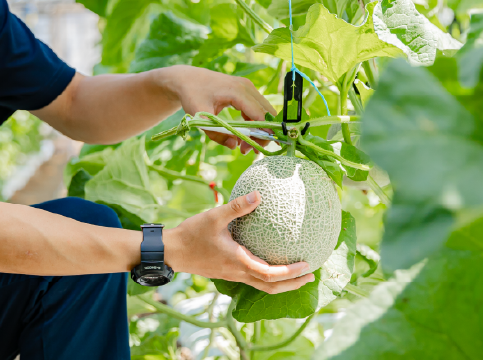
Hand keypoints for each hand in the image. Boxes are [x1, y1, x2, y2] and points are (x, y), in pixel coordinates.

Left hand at [157, 65, 277, 151]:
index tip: (259, 149)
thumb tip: (235, 145)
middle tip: (249, 151)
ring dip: (258, 130)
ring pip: (264, 112)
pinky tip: (244, 135)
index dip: (264, 132)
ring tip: (245, 147)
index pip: (260, 114)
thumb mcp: (200, 118)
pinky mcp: (245, 91)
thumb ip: (216, 134)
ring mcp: (247, 87)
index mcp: (237, 91)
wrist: (187, 79)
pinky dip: (254, 123)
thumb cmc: (192, 96)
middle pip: (266, 113)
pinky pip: (256, 109)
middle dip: (262, 134)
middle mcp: (246, 87)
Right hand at [163, 191, 313, 293]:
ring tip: (297, 274)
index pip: (269, 274)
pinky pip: (252, 278)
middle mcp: (237, 272)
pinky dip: (267, 276)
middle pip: (270, 287)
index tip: (306, 266)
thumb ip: (237, 206)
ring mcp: (232, 275)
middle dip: (293, 284)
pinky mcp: (227, 272)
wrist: (172, 251)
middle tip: (311, 276)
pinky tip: (270, 262)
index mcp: (238, 262)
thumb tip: (258, 195)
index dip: (290, 273)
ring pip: (262, 286)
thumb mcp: (214, 216)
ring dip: (281, 283)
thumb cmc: (192, 234)